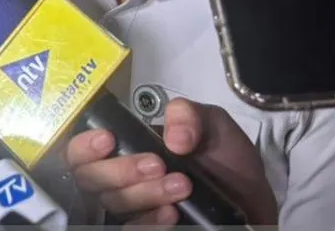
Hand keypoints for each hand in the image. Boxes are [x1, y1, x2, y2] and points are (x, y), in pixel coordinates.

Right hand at [65, 98, 277, 227]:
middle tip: (158, 165)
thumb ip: (188, 115)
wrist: (255, 203)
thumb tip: (173, 139)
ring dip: (144, 194)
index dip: (82, 146)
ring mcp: (133, 210)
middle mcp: (120, 181)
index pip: (79, 150)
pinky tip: (173, 214)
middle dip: (119, 171)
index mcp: (124, 149)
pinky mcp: (150, 229)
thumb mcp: (212, 124)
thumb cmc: (226, 162)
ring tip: (182, 186)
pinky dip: (149, 223)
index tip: (108, 139)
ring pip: (112, 205)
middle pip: (89, 180)